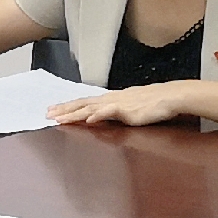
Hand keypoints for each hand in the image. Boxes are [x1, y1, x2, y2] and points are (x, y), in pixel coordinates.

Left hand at [49, 84, 190, 127]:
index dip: (69, 106)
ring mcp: (118, 103)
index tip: (54, 110)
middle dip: (64, 109)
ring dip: (74, 113)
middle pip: (83, 103)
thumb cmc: (154, 103)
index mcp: (111, 98)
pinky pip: (110, 112)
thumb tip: (105, 118)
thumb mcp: (131, 107)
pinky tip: (88, 120)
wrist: (171, 97)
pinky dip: (98, 115)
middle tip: (47, 114)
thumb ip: (117, 112)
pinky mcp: (128, 110)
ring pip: (91, 108)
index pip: (85, 101)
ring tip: (60, 117)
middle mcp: (111, 99)